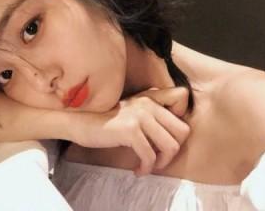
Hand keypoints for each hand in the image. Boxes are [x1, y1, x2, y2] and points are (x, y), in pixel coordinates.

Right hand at [71, 87, 189, 175]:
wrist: (82, 122)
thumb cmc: (109, 120)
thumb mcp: (134, 109)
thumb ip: (153, 110)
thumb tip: (176, 128)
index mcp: (151, 95)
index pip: (182, 97)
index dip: (179, 118)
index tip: (165, 134)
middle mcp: (148, 102)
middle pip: (183, 129)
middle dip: (174, 150)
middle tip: (159, 158)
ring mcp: (140, 115)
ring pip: (171, 145)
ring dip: (162, 162)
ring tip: (149, 165)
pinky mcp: (130, 130)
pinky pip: (150, 156)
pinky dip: (146, 168)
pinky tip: (138, 170)